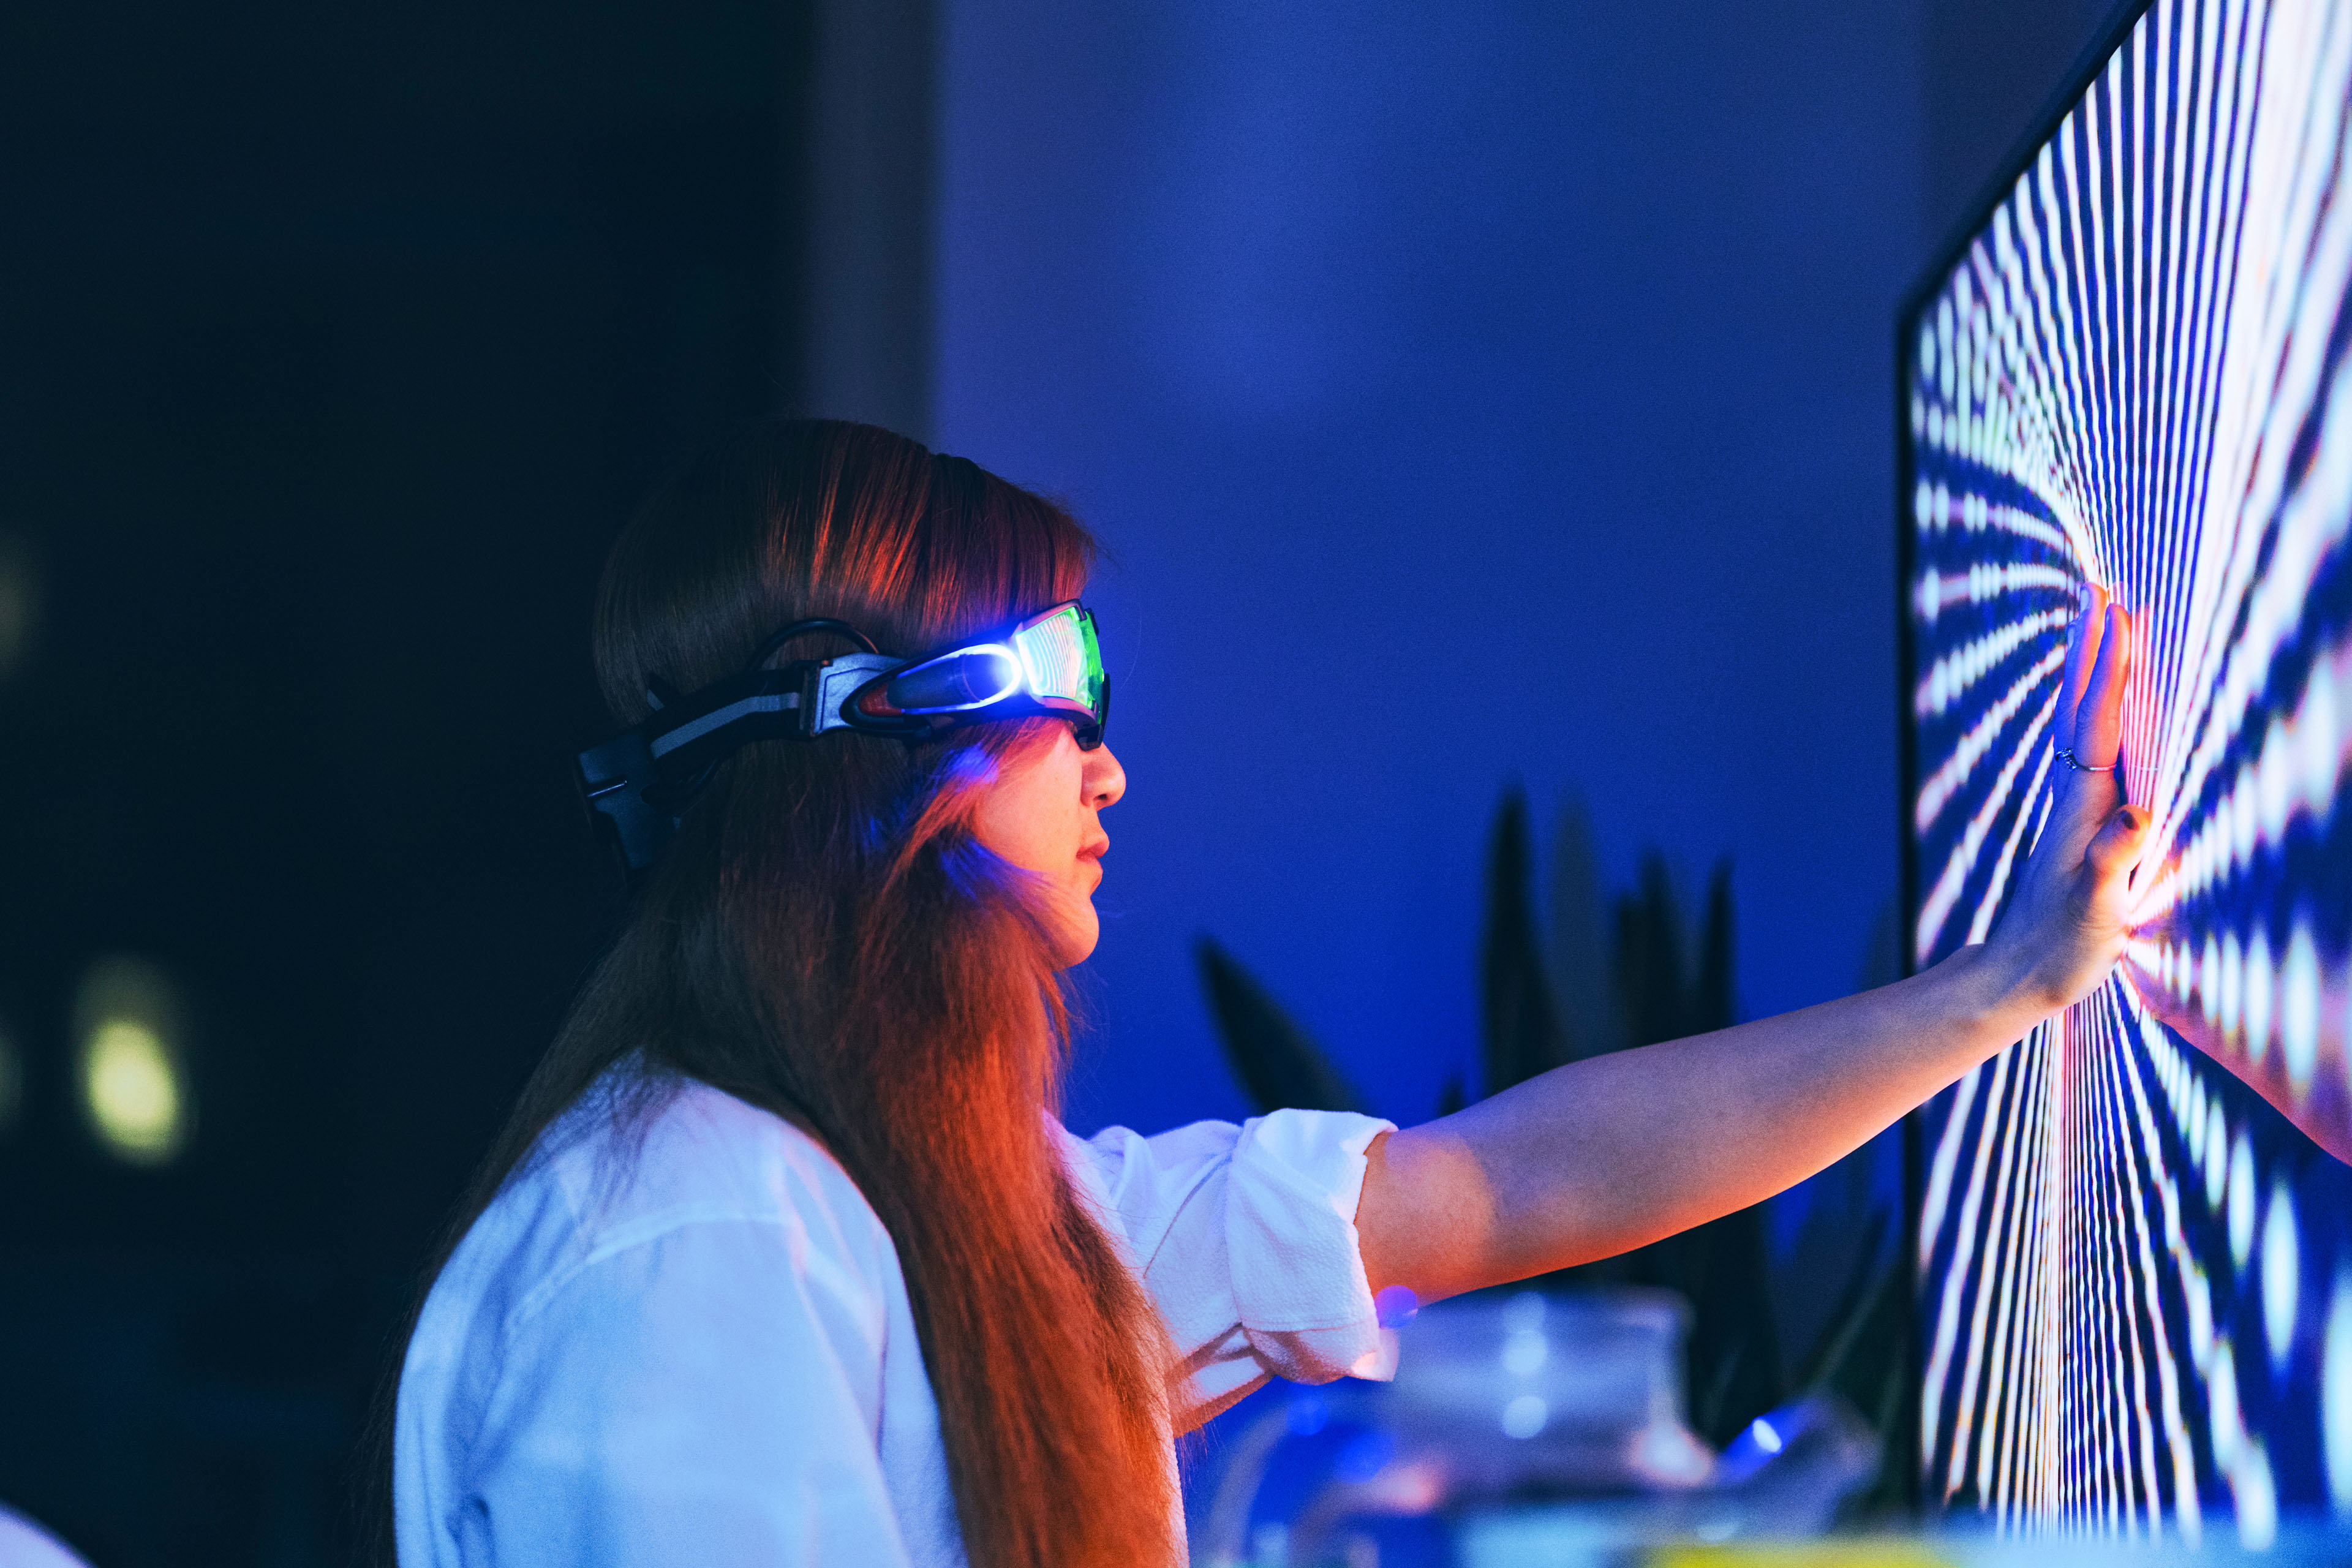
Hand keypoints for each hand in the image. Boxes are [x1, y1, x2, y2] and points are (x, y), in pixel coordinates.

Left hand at [1981, 586, 2152, 1015]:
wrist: (2018, 977)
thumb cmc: (2059, 950)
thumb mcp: (2096, 910)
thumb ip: (2112, 861)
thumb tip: (2134, 814)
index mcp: (2080, 807)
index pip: (2097, 722)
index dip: (2109, 669)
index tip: (2116, 614)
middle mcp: (2072, 797)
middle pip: (2082, 707)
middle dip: (2093, 649)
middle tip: (2100, 589)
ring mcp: (2073, 808)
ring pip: (2081, 723)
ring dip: (2091, 672)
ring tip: (2098, 623)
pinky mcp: (2078, 824)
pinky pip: (2090, 749)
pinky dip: (2096, 713)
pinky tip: (2103, 704)